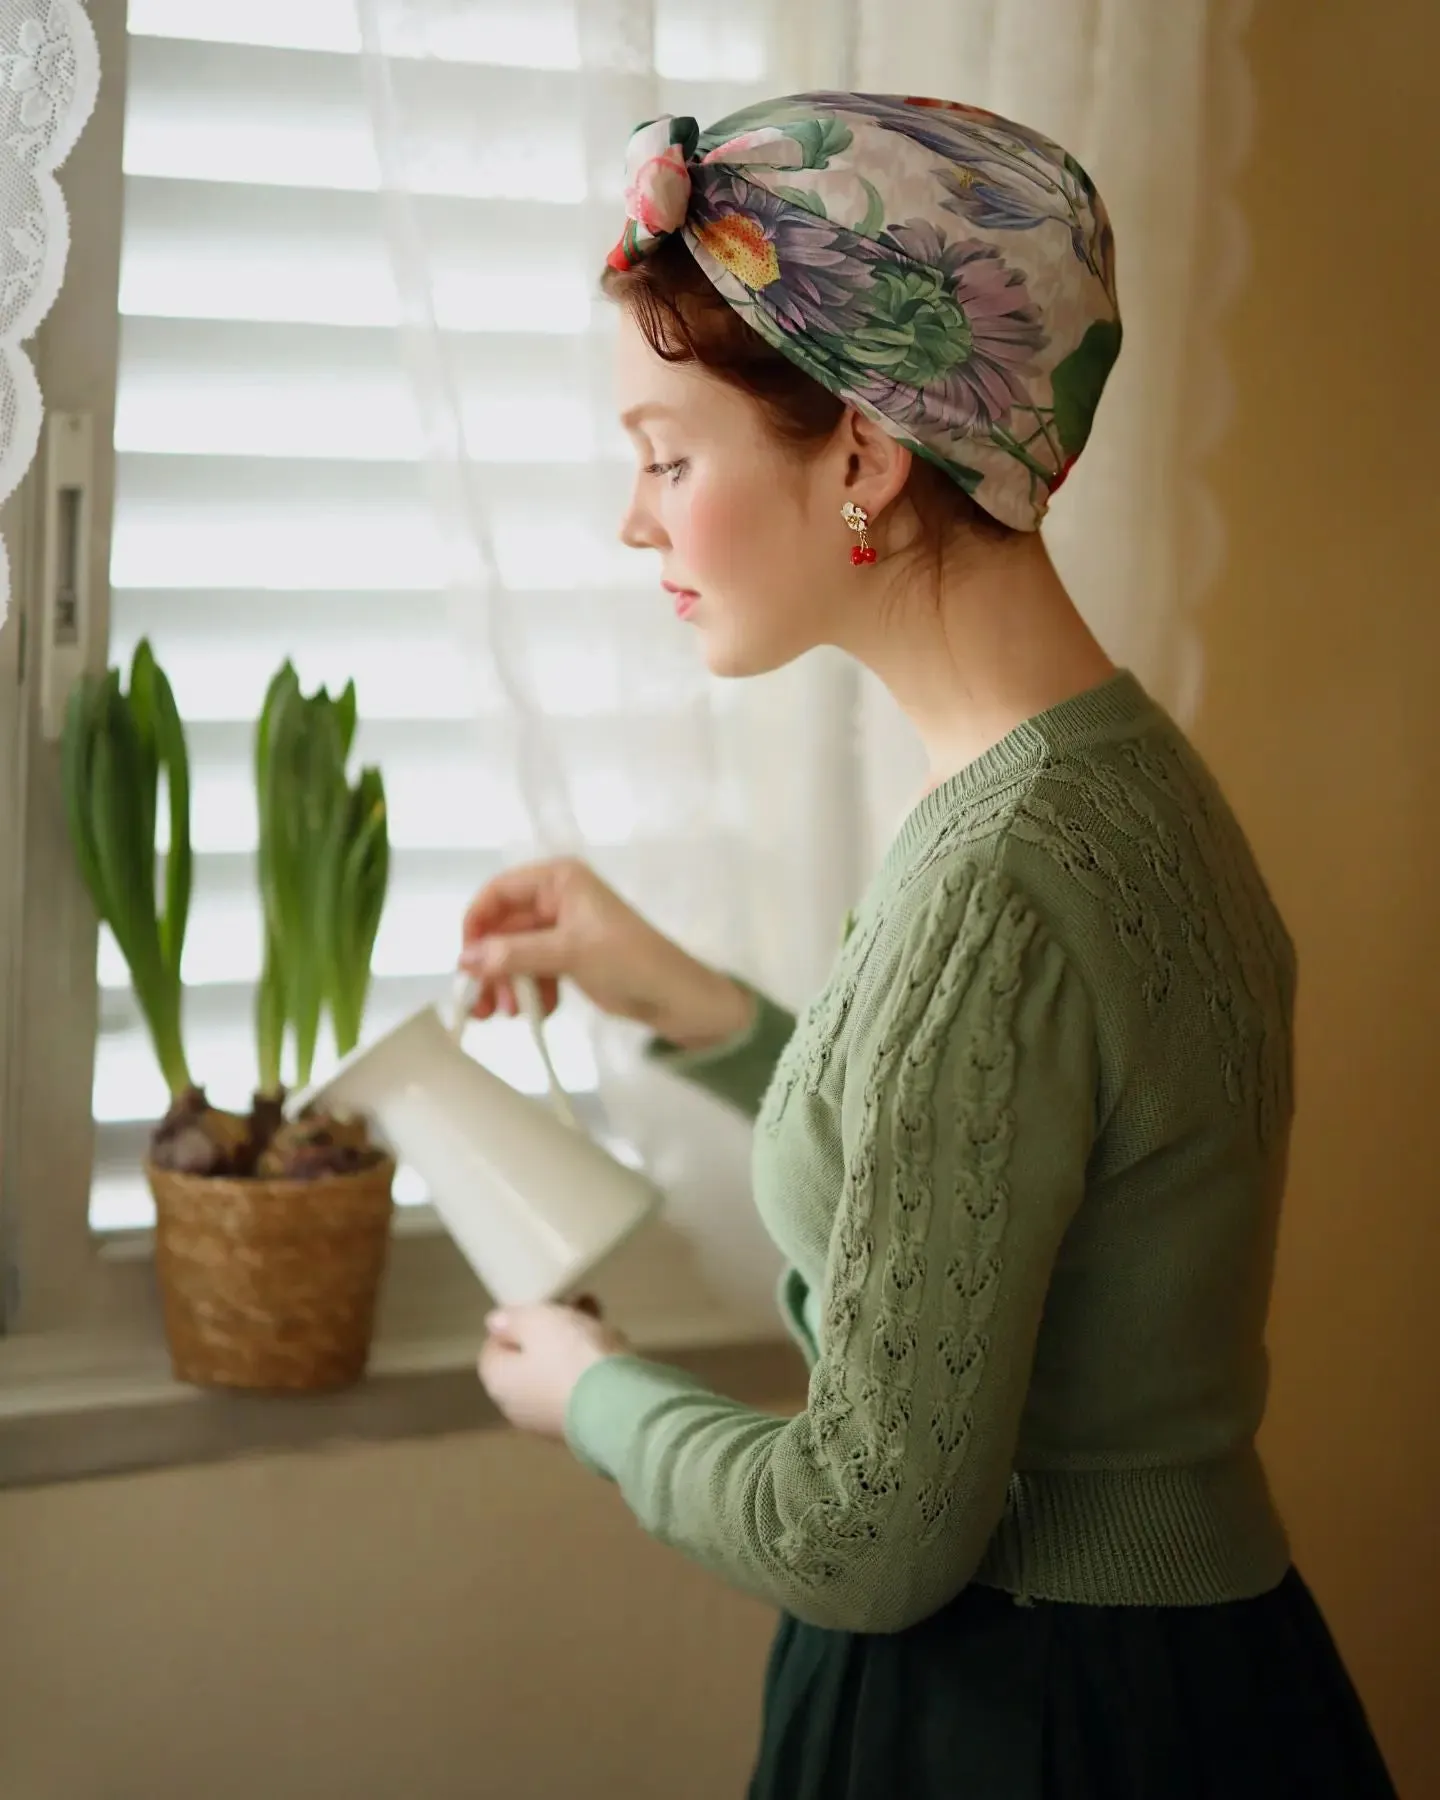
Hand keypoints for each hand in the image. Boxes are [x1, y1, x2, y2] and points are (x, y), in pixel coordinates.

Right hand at [459, 856, 753, 1048]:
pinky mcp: (568, 958)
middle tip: (483, 1006)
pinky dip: (531, 992)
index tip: (465, 963)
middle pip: (503, 929)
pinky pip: (533, 971)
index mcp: (559, 879)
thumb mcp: (569, 954)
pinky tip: (539, 1013)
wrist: (676, 997)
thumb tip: (466, 960)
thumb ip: (515, 954)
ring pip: (514, 954)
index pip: (498, 892)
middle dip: (492, 967)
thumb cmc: (630, 960)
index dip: (477, 925)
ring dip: (508, 984)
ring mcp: (562, 930)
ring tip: (511, 1015)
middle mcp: (557, 898)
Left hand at [478, 1301, 631, 1438]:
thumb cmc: (569, 1357)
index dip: (513, 1322)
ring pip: (557, 1372)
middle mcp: (517, 1407)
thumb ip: (513, 1319)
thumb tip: (495, 1323)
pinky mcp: (581, 1426)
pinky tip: (613, 1348)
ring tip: (599, 1319)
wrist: (618, 1408)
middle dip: (550, 1331)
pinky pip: (580, 1388)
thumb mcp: (537, 1322)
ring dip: (575, 1345)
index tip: (538, 1304)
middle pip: (528, 1359)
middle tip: (575, 1305)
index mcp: (499, 1381)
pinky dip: (591, 1368)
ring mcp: (550, 1421)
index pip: (493, 1347)